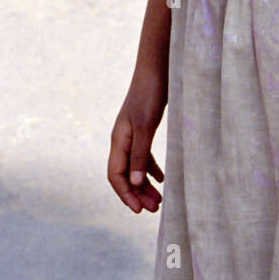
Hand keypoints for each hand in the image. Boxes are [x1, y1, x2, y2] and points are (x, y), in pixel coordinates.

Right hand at [108, 67, 166, 212]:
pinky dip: (151, 170)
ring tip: (159, 200)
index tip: (139, 211)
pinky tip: (162, 179)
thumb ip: (140, 154)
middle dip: (137, 194)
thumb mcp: (146, 126)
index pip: (116, 175)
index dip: (125, 195)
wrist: (157, 68)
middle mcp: (123, 140)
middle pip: (125, 175)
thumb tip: (133, 183)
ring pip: (135, 167)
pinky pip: (144, 156)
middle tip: (155, 209)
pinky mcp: (144, 129)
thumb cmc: (150, 94)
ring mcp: (133, 134)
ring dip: (145, 184)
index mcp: (119, 140)